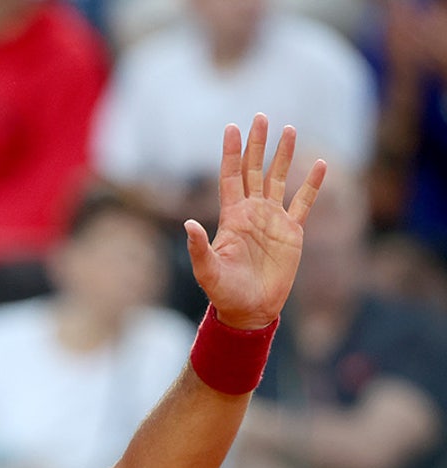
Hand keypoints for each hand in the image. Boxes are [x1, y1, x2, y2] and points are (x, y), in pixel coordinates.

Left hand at [184, 113, 326, 329]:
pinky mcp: (292, 232)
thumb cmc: (224, 293)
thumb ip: (198, 247)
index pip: (230, 176)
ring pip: (279, 179)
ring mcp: (272, 220)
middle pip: (254, 169)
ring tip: (290, 129)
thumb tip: (187, 224)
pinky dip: (312, 184)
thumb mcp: (207, 271)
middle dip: (257, 144)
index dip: (230, 152)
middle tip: (260, 117)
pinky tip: (319, 165)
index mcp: (231, 216)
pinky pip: (303, 203)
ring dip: (284, 155)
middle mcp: (252, 212)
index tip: (232, 127)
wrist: (250, 310)